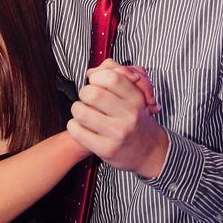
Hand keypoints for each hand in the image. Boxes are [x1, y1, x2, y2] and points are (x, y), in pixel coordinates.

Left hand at [67, 60, 168, 177]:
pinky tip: (83, 126)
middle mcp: (129, 115)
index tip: (97, 83)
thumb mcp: (135, 94)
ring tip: (84, 112)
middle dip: (84, 93)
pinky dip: (74, 126)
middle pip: (92, 94)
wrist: (149, 150)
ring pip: (81, 112)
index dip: (97, 77)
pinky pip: (77, 131)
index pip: (111, 77)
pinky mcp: (107, 149)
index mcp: (136, 98)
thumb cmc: (136, 119)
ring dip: (77, 109)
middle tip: (88, 98)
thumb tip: (92, 72)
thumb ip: (116, 75)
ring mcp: (118, 133)